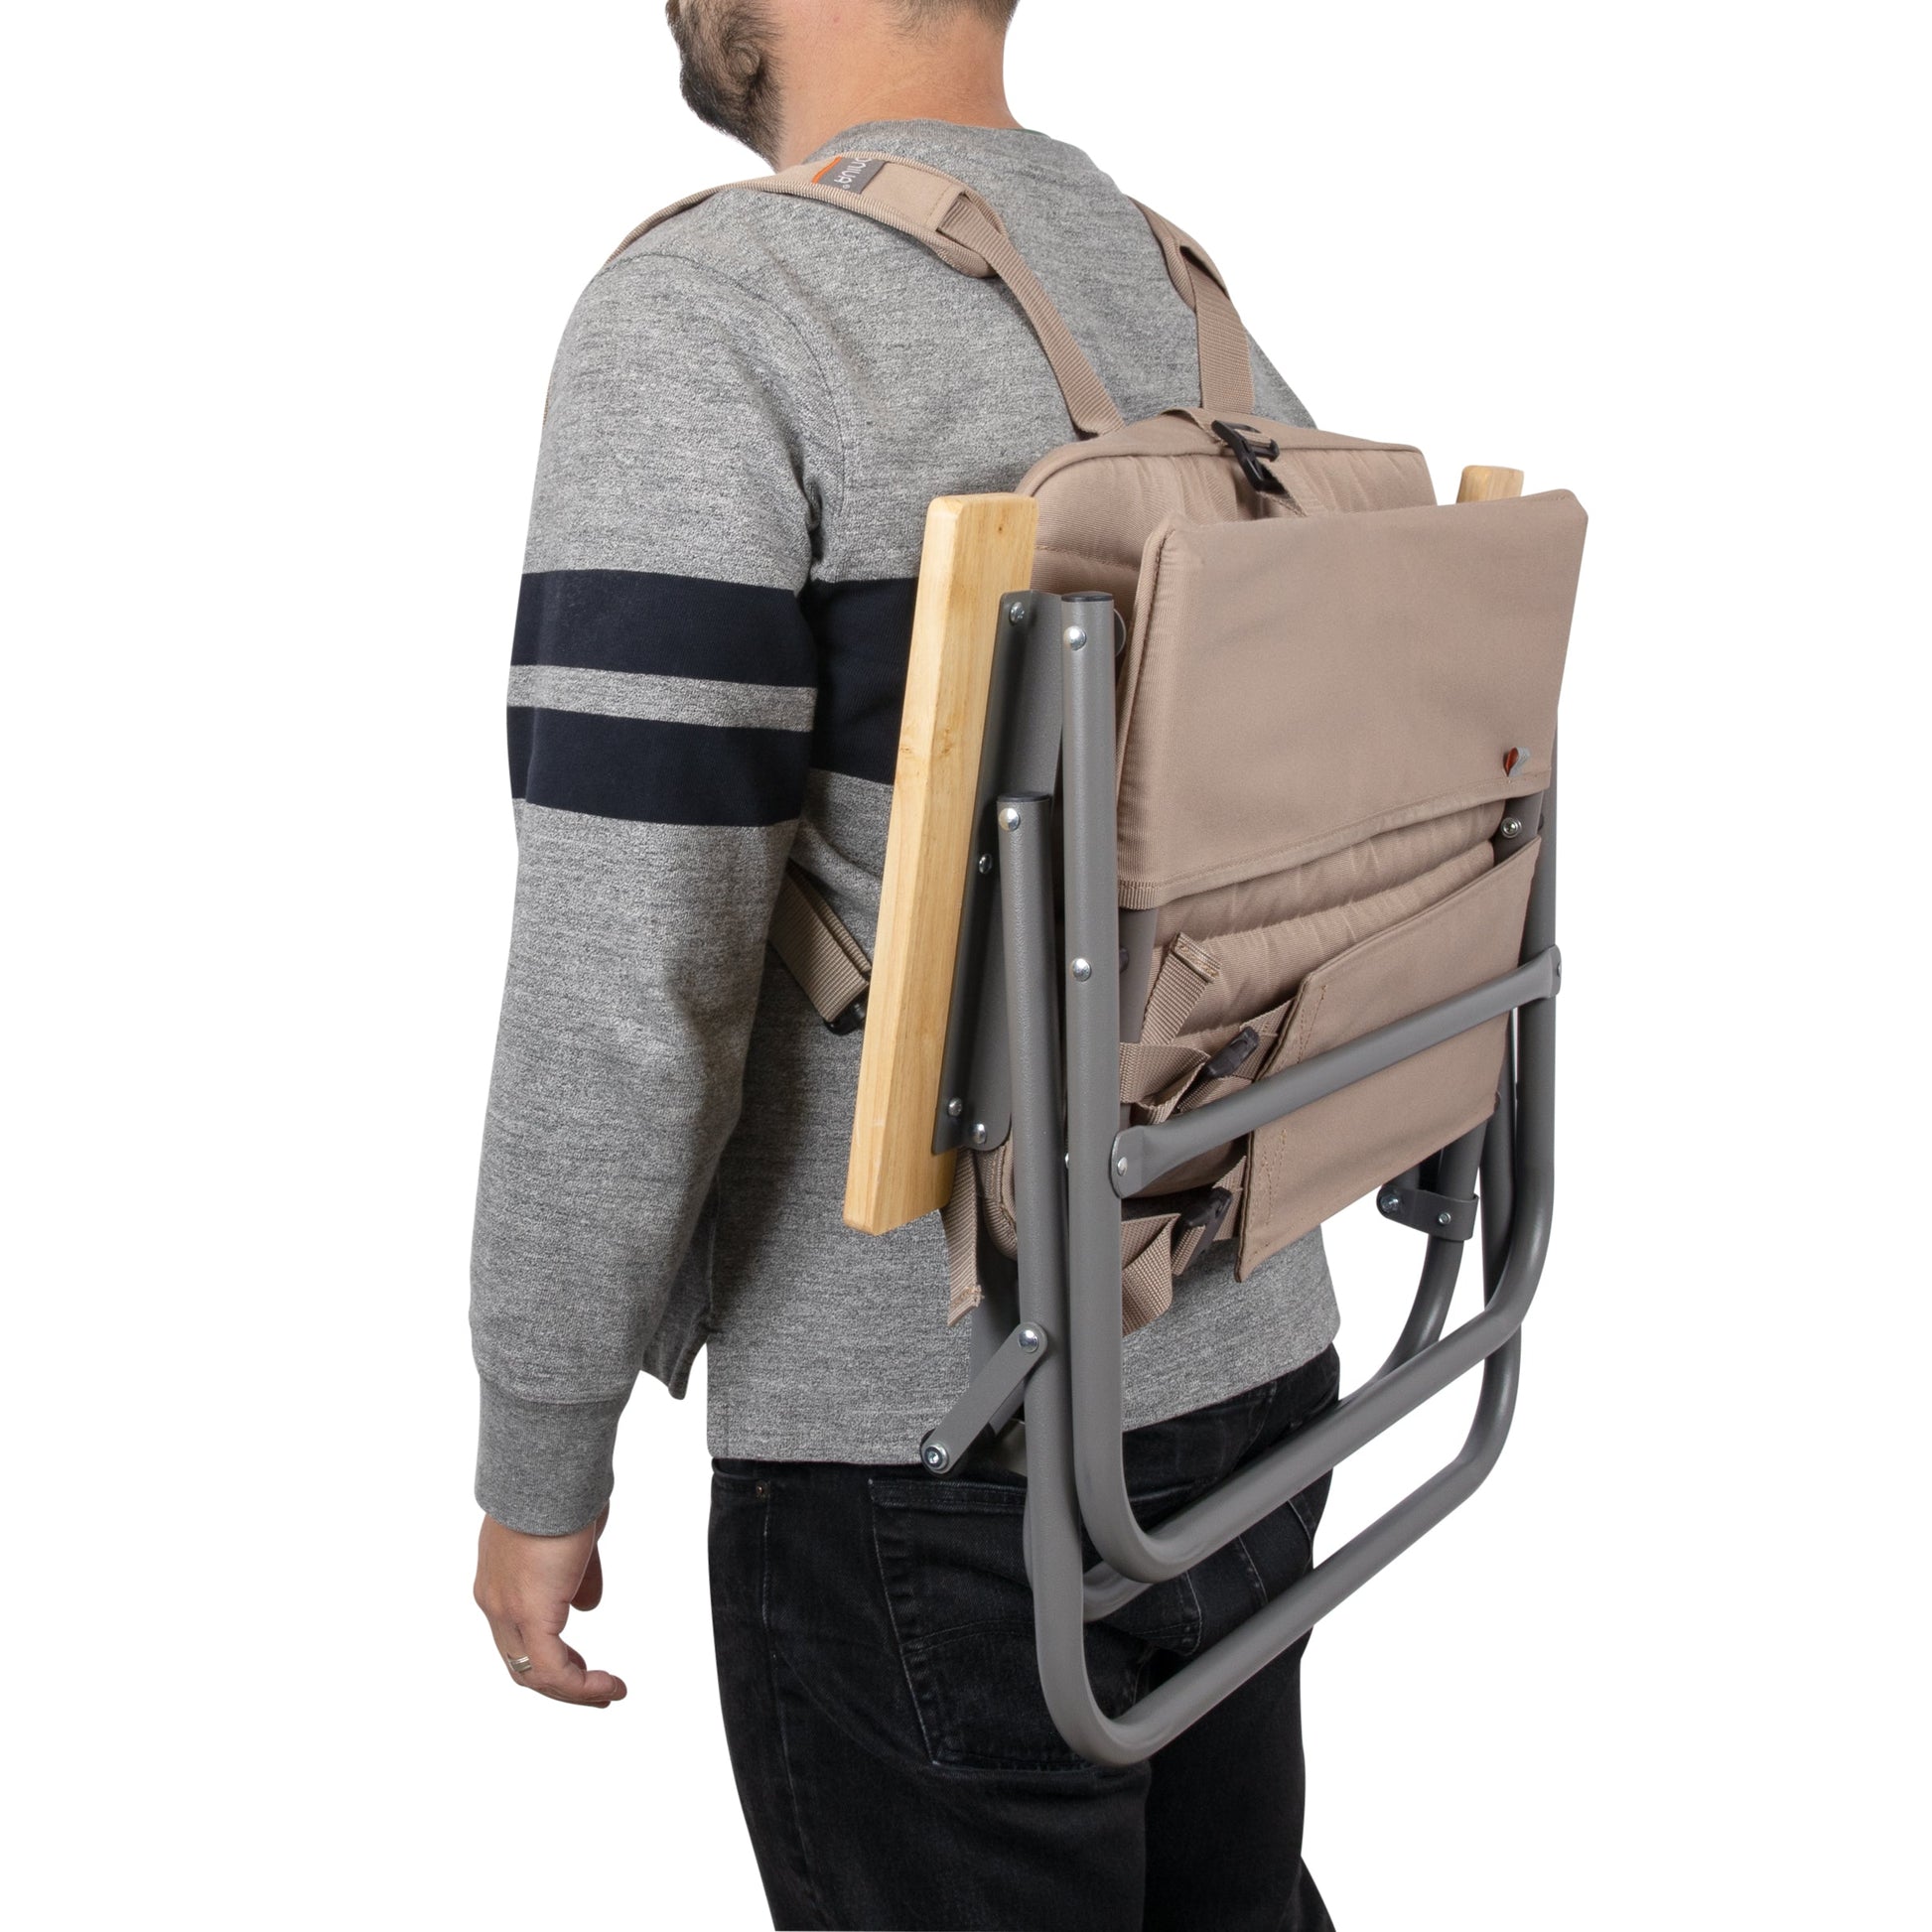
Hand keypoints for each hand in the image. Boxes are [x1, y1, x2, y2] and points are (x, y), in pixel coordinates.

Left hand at [474, 1506, 627, 1706]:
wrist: (551, 1470)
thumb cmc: (564, 1490)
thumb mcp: (571, 1542)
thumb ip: (577, 1576)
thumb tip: (586, 1606)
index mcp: (500, 1579)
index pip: (517, 1635)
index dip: (550, 1657)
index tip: (583, 1666)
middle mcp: (494, 1600)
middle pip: (520, 1662)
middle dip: (561, 1683)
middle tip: (595, 1691)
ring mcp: (506, 1609)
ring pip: (534, 1673)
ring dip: (575, 1690)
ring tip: (609, 1694)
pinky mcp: (530, 1613)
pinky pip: (553, 1670)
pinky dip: (582, 1686)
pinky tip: (608, 1686)